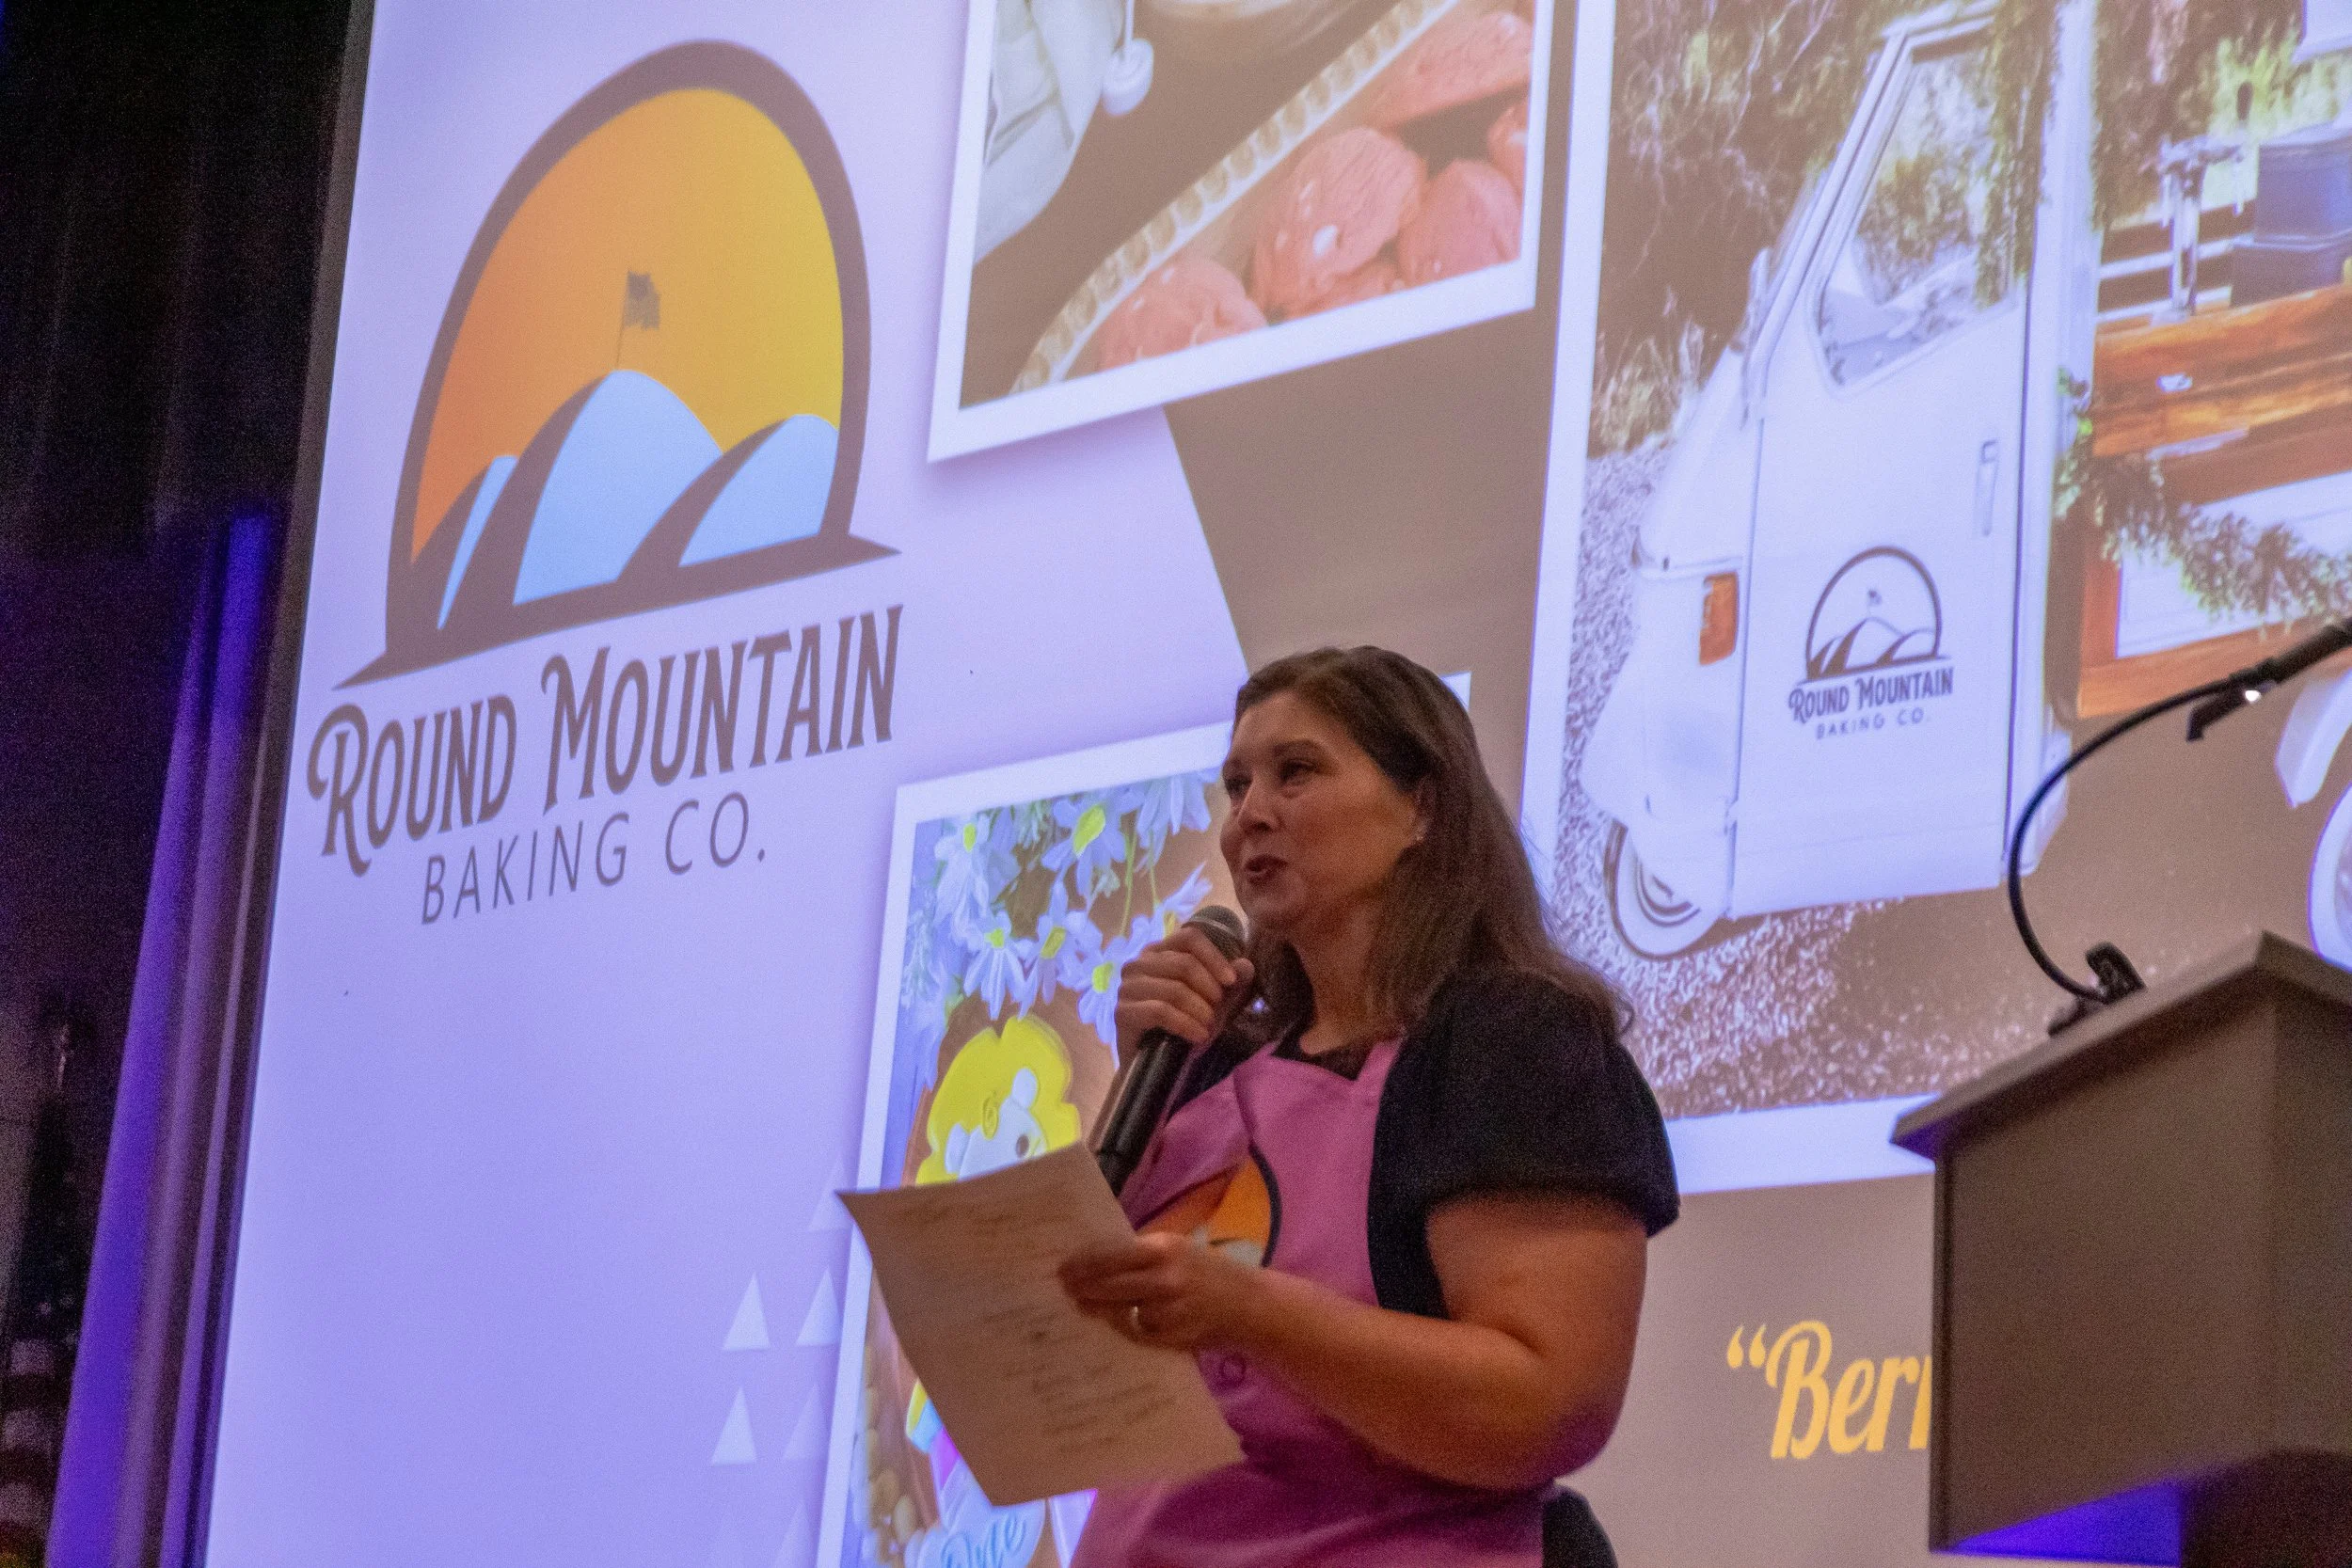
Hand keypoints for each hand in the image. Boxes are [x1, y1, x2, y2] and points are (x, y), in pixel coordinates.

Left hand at [1059, 1233, 1269, 1352]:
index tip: (1062, 1267)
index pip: (1110, 1255)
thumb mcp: (1178, 1249)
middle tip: (1064, 1288)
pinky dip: (1120, 1326)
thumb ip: (1142, 1254)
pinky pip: (1134, 1332)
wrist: (1248, 1306)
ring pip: (1117, 1312)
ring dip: (1096, 1309)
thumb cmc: (1207, 1270)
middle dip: (1081, 1288)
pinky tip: (1110, 1321)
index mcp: (1164, 1249)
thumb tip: (1095, 1258)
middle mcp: (1163, 1280)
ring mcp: (1166, 1313)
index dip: (1082, 1263)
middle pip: (1108, 1286)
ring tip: (1081, 1305)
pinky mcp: (1170, 1339)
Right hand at [1113, 927, 1252, 1057]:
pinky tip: (1199, 1036)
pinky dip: (1186, 1024)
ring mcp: (1127, 987)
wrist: (1155, 1065)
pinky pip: (1160, 1011)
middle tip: (1218, 1010)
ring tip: (1209, 1026)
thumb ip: (1230, 984)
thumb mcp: (1213, 1003)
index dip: (1214, 957)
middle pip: (1184, 963)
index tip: (1232, 981)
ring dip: (1199, 1010)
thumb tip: (1247, 965)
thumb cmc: (1183, 1026)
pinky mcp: (1122, 1012)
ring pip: (1174, 989)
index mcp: (1159, 952)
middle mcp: (1138, 963)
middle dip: (1209, 989)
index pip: (1189, 938)